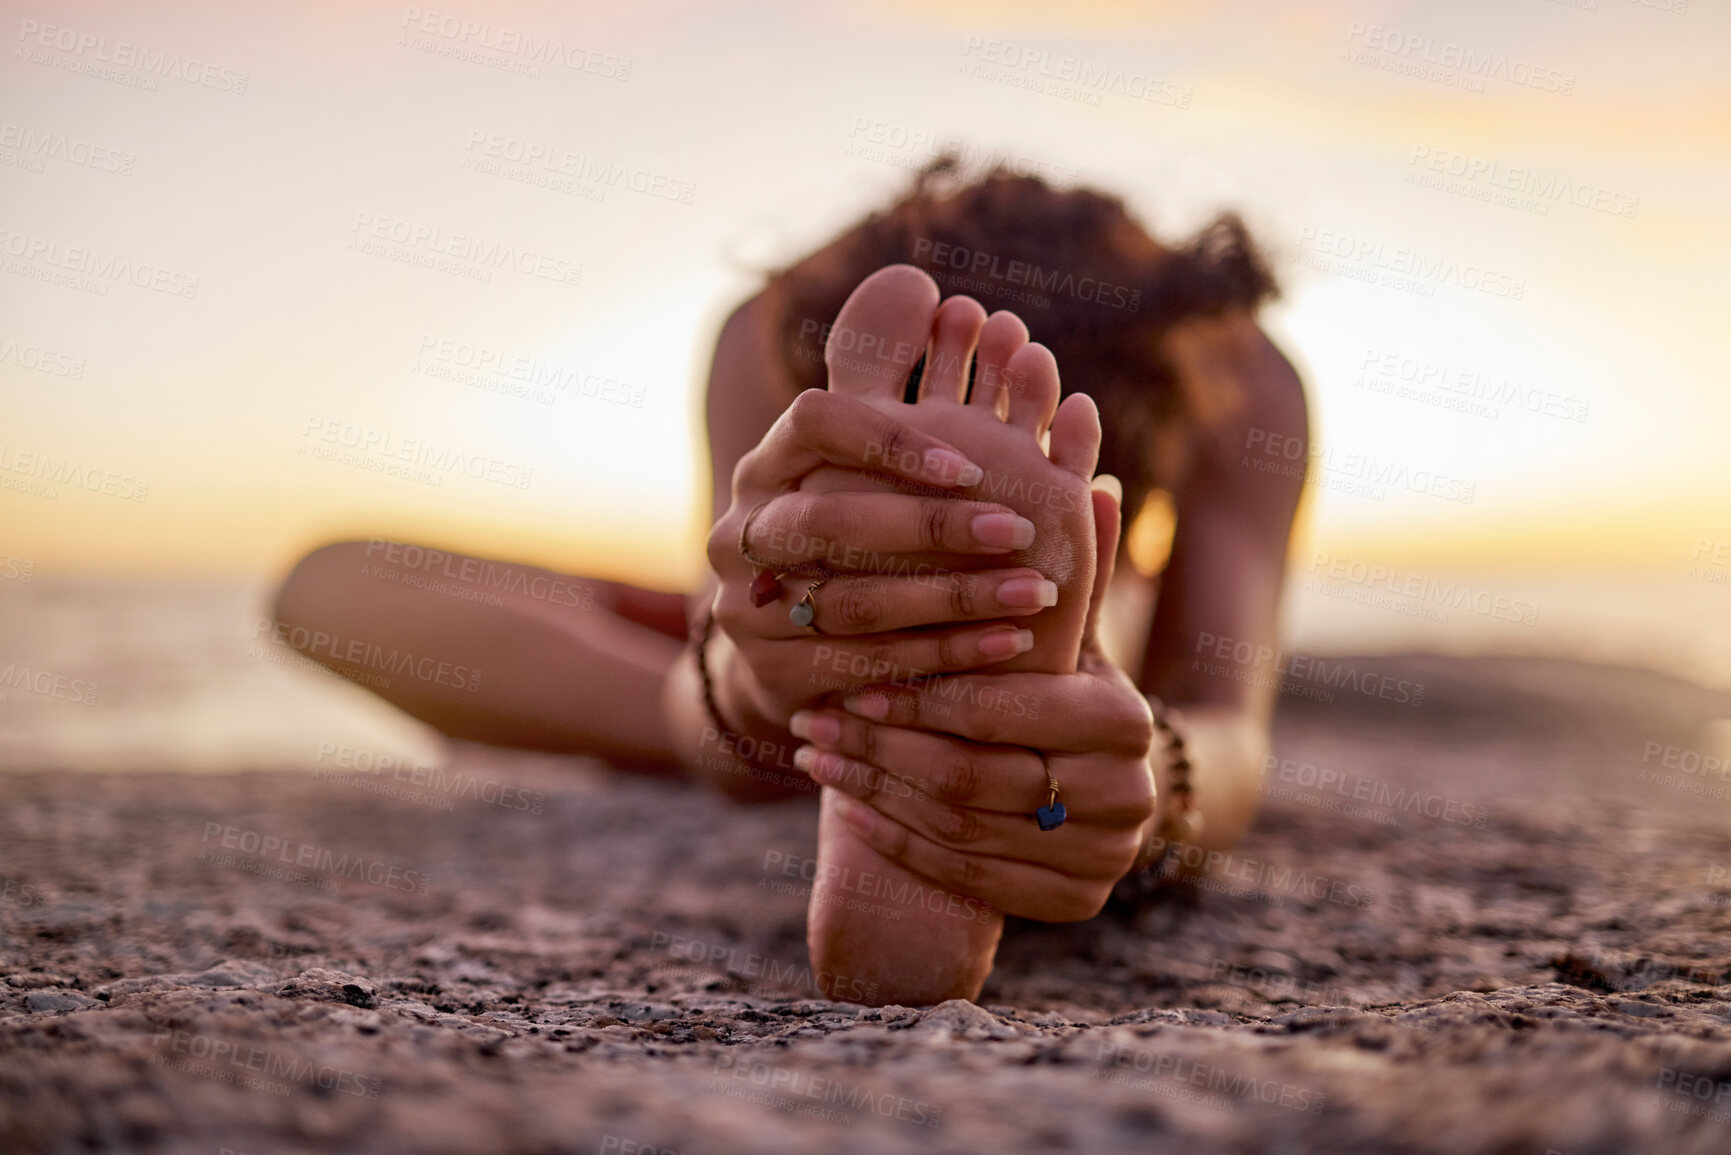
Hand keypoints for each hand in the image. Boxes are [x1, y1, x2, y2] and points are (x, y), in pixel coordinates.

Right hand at [705, 389, 1059, 727]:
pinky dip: (941, 658)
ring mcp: (750, 611)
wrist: (791, 645)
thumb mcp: (858, 448)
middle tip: (1021, 532)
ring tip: (1037, 594)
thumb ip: (883, 368)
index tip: (970, 462)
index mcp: (769, 463)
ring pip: (854, 604)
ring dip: (954, 602)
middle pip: (831, 523)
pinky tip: (1007, 645)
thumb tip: (917, 278)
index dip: (891, 438)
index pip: (815, 422)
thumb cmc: (845, 523)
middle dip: (933, 530)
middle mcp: (745, 531)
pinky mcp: (778, 677)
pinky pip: (864, 669)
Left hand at [784, 485, 1158, 920]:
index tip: (847, 660)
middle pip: (971, 774)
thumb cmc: (1058, 670)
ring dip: (870, 786)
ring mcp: (1098, 862)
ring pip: (955, 827)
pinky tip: (838, 795)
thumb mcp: (1053, 609)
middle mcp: (1124, 800)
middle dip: (881, 741)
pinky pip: (956, 874)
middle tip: (810, 708)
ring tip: (808, 743)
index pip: (1002, 707)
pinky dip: (887, 836)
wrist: (1096, 778)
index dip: (919, 685)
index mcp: (1125, 721)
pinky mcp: (1065, 906)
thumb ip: (1057, 528)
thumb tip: (1068, 411)